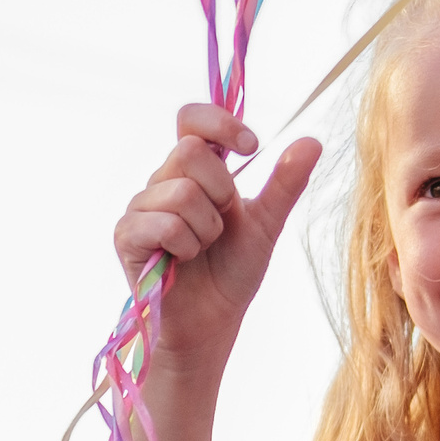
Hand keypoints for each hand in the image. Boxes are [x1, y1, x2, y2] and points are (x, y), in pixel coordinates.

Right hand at [112, 104, 319, 372]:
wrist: (213, 322)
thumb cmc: (233, 272)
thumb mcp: (267, 223)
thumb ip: (285, 183)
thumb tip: (312, 141)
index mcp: (194, 170)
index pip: (192, 118)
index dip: (220, 123)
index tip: (251, 147)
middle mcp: (163, 180)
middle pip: (189, 151)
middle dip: (221, 191)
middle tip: (222, 224)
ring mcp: (141, 207)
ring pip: (182, 192)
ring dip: (207, 228)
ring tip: (203, 248)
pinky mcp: (127, 236)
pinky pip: (163, 224)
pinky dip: (186, 246)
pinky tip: (183, 260)